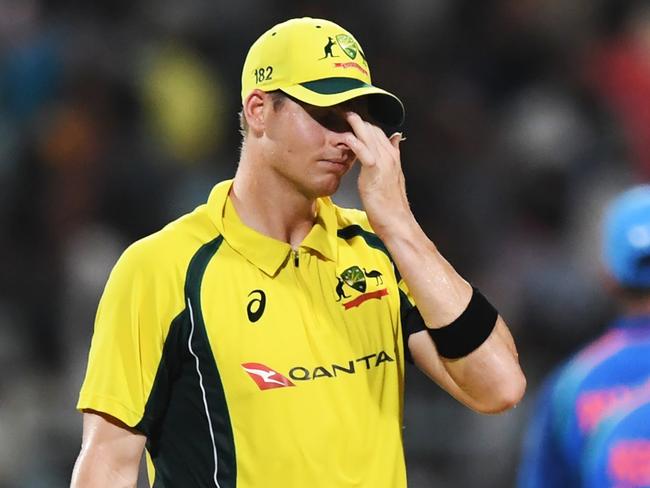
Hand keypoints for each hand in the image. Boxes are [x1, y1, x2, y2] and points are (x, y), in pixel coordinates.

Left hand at [344, 112, 410, 235]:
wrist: (397, 220)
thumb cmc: (390, 203)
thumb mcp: (392, 176)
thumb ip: (392, 157)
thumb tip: (395, 139)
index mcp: (392, 156)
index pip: (378, 131)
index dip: (364, 123)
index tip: (350, 117)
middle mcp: (389, 155)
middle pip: (372, 129)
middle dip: (357, 119)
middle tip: (340, 110)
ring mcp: (383, 161)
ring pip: (369, 135)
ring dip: (355, 123)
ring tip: (341, 113)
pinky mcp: (375, 170)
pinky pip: (363, 151)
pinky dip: (354, 142)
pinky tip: (345, 137)